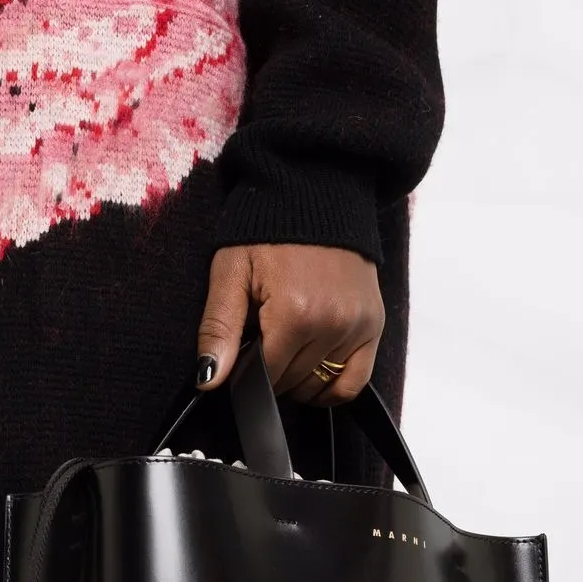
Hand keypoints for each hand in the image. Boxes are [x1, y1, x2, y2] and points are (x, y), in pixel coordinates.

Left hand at [195, 244, 384, 404]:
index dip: (246, 373)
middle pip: (294, 382)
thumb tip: (209, 380)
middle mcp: (333, 324)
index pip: (266, 377)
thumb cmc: (266, 231)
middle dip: (272, 372)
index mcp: (294, 314)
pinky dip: (334, 387)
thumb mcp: (230, 272)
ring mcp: (358, 326)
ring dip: (300, 379)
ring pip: (322, 385)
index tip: (241, 352)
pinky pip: (356, 380)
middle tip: (262, 340)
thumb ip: (218, 328)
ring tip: (287, 347)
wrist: (314, 194)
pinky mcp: (374, 324)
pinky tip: (315, 374)